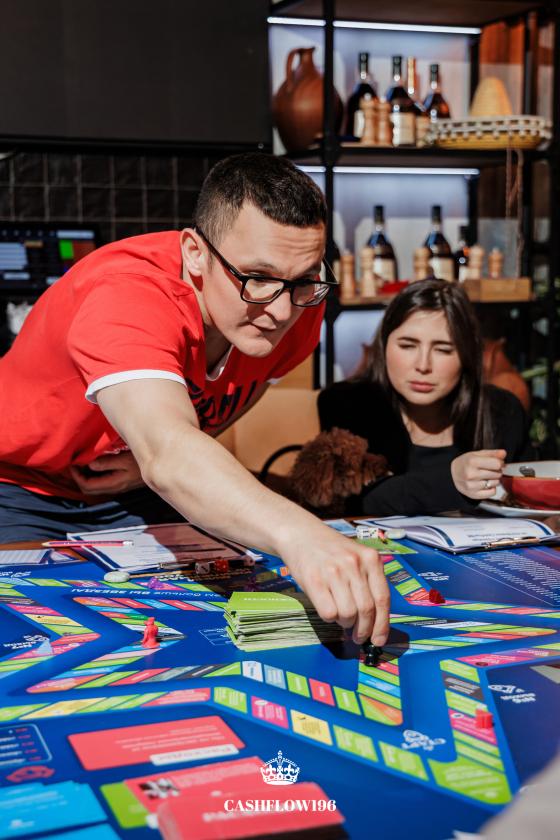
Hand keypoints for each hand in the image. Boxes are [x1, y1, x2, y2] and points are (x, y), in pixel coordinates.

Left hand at [70, 451, 144, 495]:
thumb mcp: (125, 459)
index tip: (73, 464)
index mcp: (113, 483)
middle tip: (75, 464)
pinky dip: (94, 476)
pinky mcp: (119, 483)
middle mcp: (113, 488)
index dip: (77, 476)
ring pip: (94, 487)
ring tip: (83, 464)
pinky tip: (95, 466)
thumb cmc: (142, 462)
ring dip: (86, 477)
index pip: (87, 485)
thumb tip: (90, 465)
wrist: (159, 469)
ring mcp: (116, 487)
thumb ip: (107, 463)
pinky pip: (101, 483)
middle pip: (88, 489)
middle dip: (79, 478)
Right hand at [282, 525, 389, 645]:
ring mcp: (334, 571)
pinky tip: (327, 607)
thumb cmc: (331, 551)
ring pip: (348, 614)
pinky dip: (330, 617)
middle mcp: (354, 564)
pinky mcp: (314, 580)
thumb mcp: (356, 558)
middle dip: (363, 629)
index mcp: (370, 558)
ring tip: (340, 615)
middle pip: (366, 610)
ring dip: (345, 623)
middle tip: (358, 636)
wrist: (301, 534)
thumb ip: (367, 582)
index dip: (382, 624)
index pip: (382, 598)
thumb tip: (374, 622)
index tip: (378, 640)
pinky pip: (329, 613)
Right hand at [451, 449, 505, 499]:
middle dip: (497, 471)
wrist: (452, 475)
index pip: (497, 464)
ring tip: (486, 477)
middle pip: (497, 474)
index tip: (496, 462)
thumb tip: (503, 453)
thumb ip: (492, 453)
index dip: (500, 463)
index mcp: (472, 462)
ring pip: (496, 483)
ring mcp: (472, 486)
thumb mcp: (476, 454)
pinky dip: (491, 488)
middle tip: (489, 470)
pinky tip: (485, 484)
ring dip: (494, 480)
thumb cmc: (466, 463)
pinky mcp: (474, 495)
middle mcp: (471, 474)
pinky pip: (492, 493)